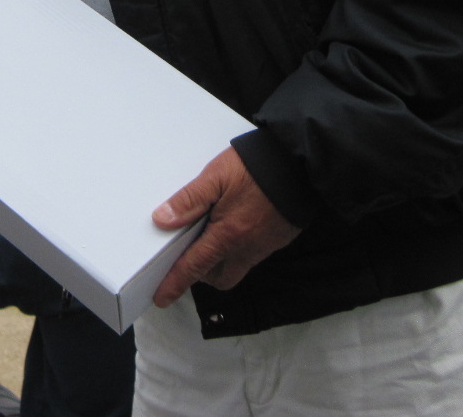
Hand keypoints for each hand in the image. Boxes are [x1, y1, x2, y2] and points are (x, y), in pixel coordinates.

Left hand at [150, 147, 301, 306]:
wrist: (300, 164)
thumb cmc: (257, 168)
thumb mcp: (216, 176)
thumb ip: (189, 199)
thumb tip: (162, 219)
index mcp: (227, 235)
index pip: (194, 267)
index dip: (175, 283)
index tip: (162, 298)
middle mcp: (247, 248)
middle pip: (219, 277)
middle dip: (202, 274)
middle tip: (190, 255)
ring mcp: (265, 245)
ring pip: (237, 268)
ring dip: (221, 262)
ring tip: (212, 236)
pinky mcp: (277, 238)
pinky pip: (253, 255)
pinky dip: (239, 249)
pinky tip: (236, 227)